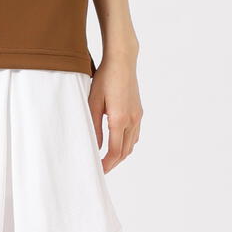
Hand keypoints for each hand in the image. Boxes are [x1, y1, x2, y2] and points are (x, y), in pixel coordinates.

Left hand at [88, 50, 141, 171]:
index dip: (107, 164)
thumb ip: (94, 126)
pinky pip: (135, 135)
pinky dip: (127, 144)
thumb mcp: (93, 102)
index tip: (98, 170)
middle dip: (113, 163)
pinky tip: (118, 143)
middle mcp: (132, 120)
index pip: (115, 151)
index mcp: (119, 119)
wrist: (122, 61)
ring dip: (120, 155)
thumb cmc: (105, 78)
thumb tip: (95, 145)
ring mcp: (137, 116)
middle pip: (125, 152)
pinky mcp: (138, 112)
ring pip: (132, 144)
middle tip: (101, 169)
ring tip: (107, 159)